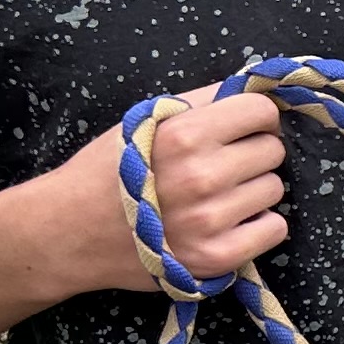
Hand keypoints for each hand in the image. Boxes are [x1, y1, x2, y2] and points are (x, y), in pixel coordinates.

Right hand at [78, 85, 284, 289]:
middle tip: (220, 166)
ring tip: (214, 196)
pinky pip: (274, 229)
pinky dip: (257, 226)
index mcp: (184, 135)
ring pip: (275, 190)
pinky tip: (226, 222)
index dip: (255, 117)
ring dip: (253, 191)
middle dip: (252, 154)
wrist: (68, 232)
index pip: (262, 111)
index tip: (242, 129)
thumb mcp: (145, 123)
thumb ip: (201, 102)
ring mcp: (210, 220)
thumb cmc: (107, 171)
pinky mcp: (216, 257)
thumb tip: (253, 86)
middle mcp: (201, 176)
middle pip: (273, 151)